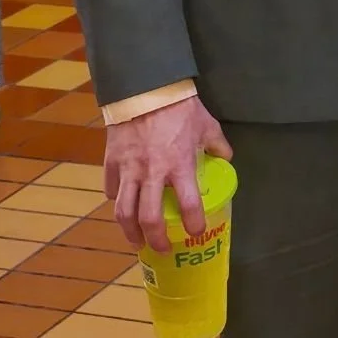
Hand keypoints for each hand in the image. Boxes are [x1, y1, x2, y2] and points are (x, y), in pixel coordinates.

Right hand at [105, 95, 232, 253]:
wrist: (146, 88)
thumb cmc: (180, 107)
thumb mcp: (206, 125)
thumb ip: (217, 145)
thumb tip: (225, 157)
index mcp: (179, 165)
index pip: (189, 204)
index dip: (193, 223)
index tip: (195, 232)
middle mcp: (152, 173)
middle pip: (149, 218)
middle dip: (156, 239)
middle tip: (162, 249)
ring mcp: (129, 169)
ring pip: (123, 211)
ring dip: (130, 231)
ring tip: (136, 241)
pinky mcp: (112, 161)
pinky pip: (111, 188)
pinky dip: (116, 201)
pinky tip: (122, 206)